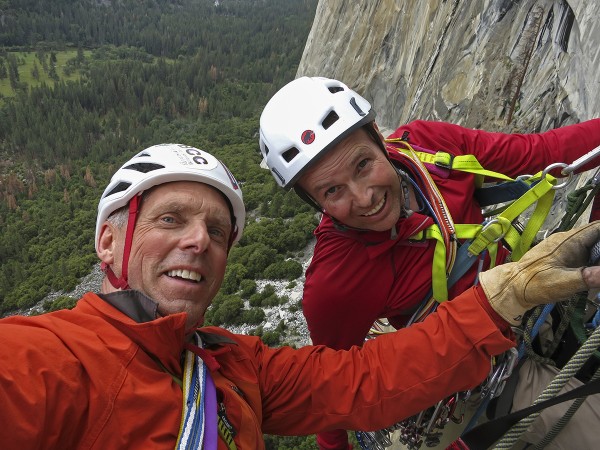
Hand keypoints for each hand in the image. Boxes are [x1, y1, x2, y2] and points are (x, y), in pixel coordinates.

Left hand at [479, 221, 599, 324]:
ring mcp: (565, 249)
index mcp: (569, 241)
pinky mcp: (562, 258)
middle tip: (599, 267)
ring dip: (598, 256)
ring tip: (596, 272)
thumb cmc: (534, 283)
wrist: (512, 287)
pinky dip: (592, 262)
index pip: (598, 228)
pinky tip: (593, 275)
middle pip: (597, 237)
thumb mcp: (563, 282)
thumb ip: (587, 278)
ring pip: (591, 247)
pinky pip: (583, 255)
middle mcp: (568, 241)